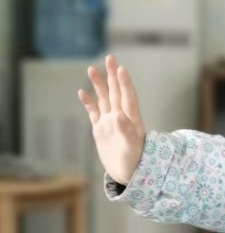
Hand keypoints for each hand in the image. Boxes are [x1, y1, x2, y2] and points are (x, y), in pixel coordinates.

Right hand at [78, 53, 146, 185]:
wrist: (128, 174)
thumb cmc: (134, 162)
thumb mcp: (131, 148)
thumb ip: (127, 131)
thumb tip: (119, 115)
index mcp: (132, 120)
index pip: (128, 97)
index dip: (125, 83)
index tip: (121, 68)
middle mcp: (121, 118)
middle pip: (116, 93)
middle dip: (113, 76)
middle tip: (110, 58)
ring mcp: (110, 123)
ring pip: (104, 99)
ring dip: (99, 85)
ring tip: (92, 69)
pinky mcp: (101, 130)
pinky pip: (94, 112)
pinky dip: (89, 102)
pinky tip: (82, 92)